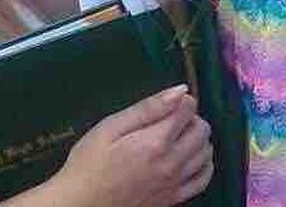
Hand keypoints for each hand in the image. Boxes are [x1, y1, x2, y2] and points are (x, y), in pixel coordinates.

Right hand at [13, 85, 213, 206]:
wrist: (78, 205)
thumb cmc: (88, 164)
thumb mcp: (111, 127)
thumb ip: (148, 108)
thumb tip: (180, 91)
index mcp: (156, 142)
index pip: (189, 109)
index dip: (181, 101)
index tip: (168, 105)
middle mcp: (172, 163)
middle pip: (202, 130)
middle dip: (192, 118)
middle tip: (171, 120)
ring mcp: (174, 184)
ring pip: (206, 153)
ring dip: (199, 139)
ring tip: (180, 137)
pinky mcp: (172, 200)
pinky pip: (203, 180)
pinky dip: (204, 165)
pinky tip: (193, 158)